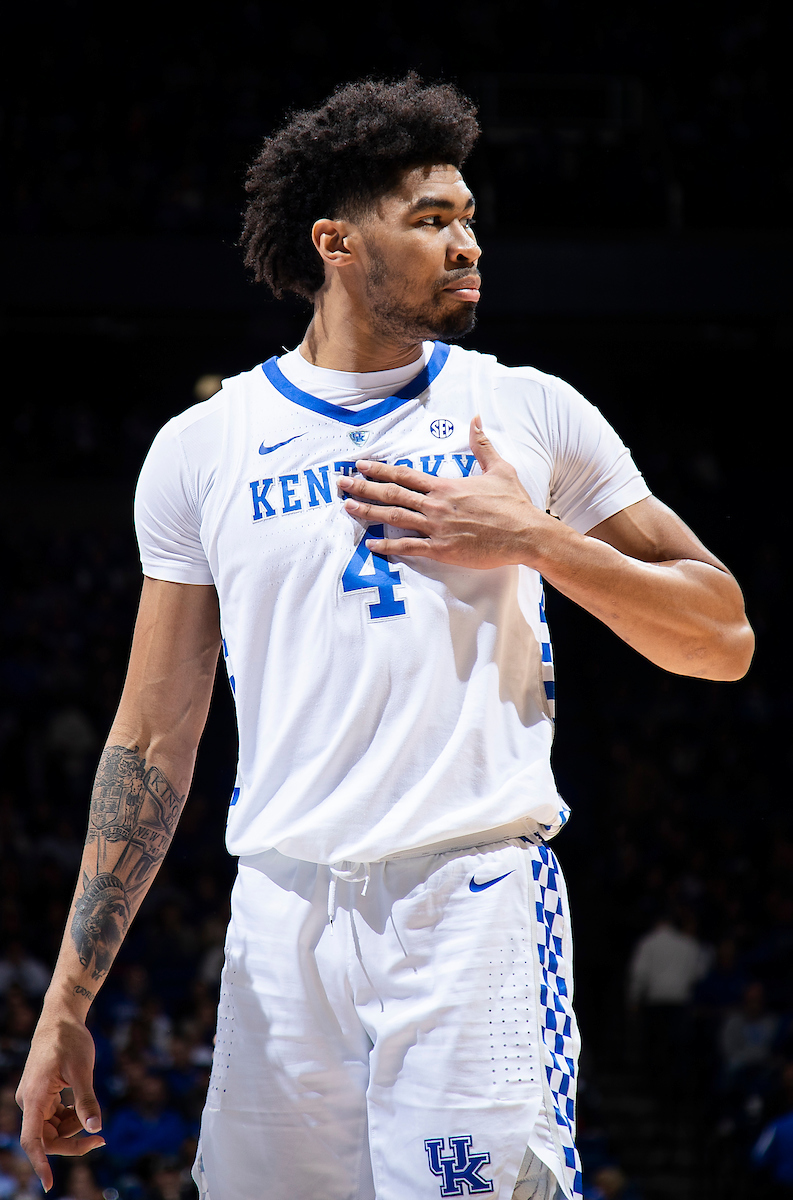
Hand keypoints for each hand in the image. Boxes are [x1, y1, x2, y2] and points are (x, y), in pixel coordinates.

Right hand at [16, 1011, 104, 1192]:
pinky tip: (82, 1107)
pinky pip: (53, 1117)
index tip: (49, 1184)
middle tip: (101, 1140)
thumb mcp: (82, 1069)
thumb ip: (87, 1100)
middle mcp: (29, 1101)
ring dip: (72, 1129)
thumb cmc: (70, 1039)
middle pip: (46, 1138)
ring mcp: (34, 1098)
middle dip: (72, 1142)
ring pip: (51, 1129)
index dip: (40, 1163)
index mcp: (35, 1097)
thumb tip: (95, 1128)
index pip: (32, 1140)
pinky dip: (69, 1118)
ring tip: (92, 1116)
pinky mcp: (41, 1095)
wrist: (61, 1017)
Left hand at [338, 416, 551, 568]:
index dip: (380, 470)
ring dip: (367, 513)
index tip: (361, 466)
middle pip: (391, 495)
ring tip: (347, 508)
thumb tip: (475, 418)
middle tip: (341, 484)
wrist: (526, 533)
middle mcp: (436, 505)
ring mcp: (437, 528)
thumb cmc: (513, 504)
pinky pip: (409, 547)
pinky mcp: (442, 549)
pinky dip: (388, 547)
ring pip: (394, 519)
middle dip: (363, 488)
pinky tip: (371, 546)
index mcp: (446, 486)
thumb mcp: (499, 468)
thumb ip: (482, 444)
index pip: (405, 475)